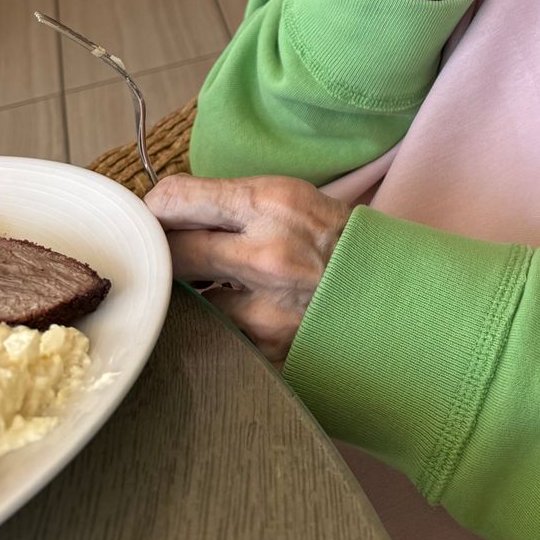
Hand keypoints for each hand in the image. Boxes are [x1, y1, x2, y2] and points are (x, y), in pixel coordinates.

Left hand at [144, 175, 351, 365]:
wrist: (382, 284)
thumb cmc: (330, 235)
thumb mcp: (289, 197)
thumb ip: (231, 202)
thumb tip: (169, 210)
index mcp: (270, 202)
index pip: (176, 199)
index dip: (157, 209)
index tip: (158, 217)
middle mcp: (264, 252)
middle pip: (174, 251)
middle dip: (167, 252)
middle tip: (172, 252)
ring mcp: (264, 304)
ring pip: (188, 296)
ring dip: (190, 289)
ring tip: (214, 280)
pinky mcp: (265, 342)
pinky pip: (217, 326)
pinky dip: (218, 318)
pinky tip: (238, 309)